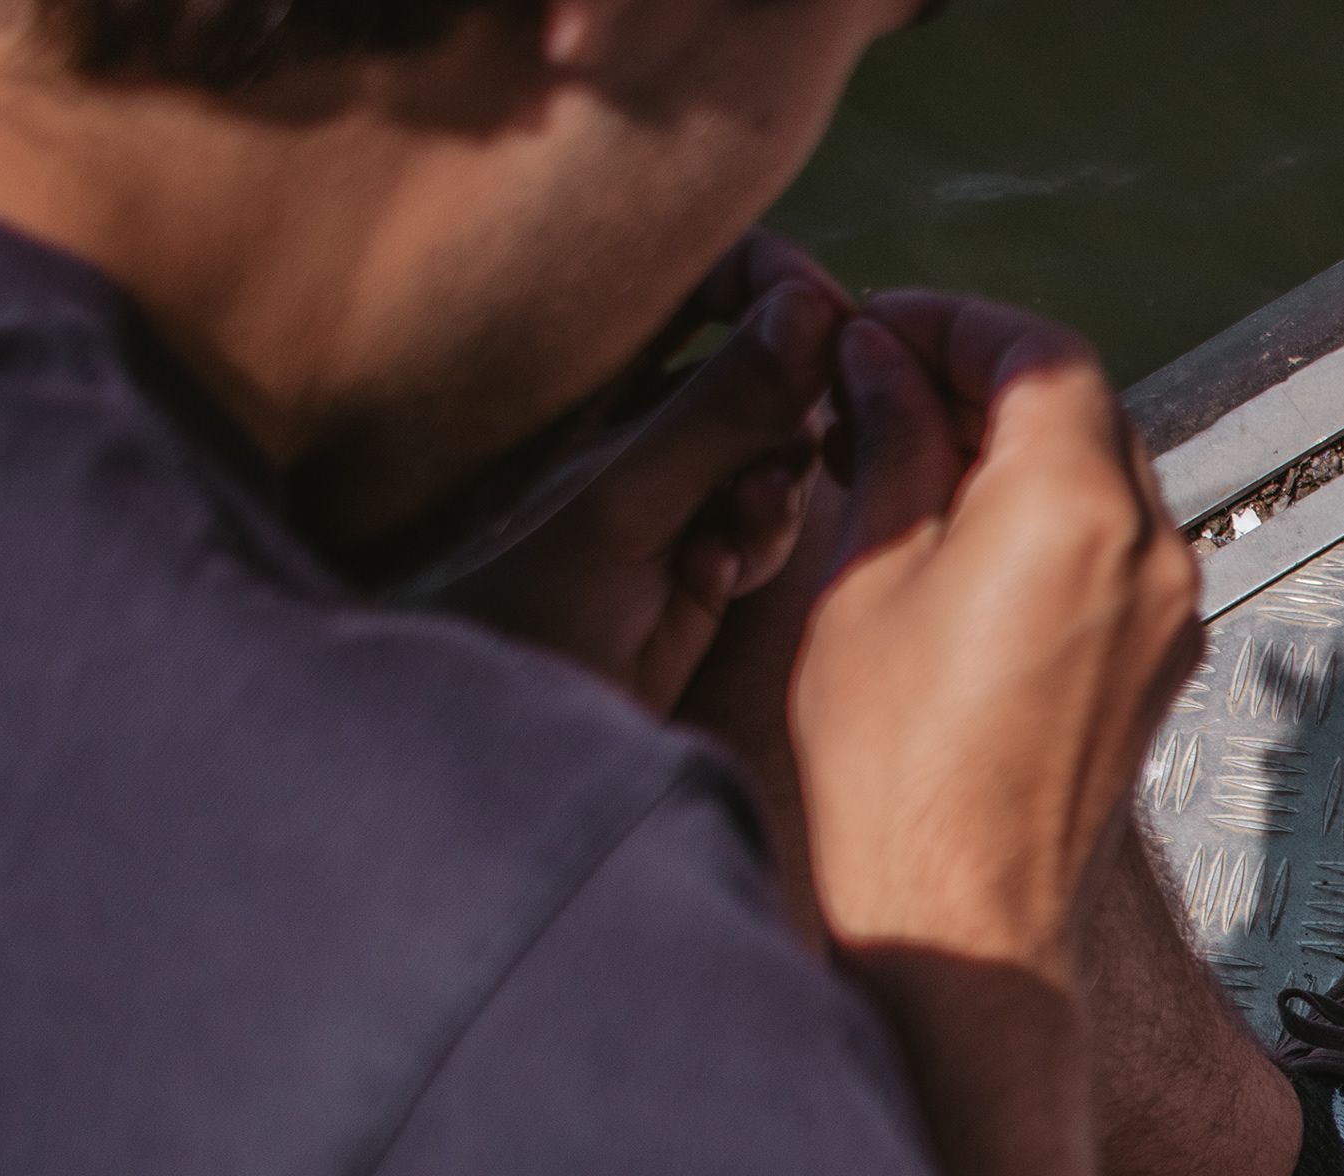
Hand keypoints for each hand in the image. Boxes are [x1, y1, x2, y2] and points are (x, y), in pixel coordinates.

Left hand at [446, 243, 847, 715]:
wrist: (516, 732)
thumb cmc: (531, 605)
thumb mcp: (628, 495)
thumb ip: (722, 404)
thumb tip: (815, 309)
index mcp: (589, 369)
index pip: (698, 277)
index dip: (766, 284)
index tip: (826, 317)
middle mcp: (635, 415)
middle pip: (756, 358)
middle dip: (789, 397)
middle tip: (800, 434)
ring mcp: (675, 487)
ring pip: (775, 444)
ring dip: (776, 477)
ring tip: (741, 521)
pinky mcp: (706, 557)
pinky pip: (768, 519)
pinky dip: (759, 537)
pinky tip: (716, 572)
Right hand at [789, 295, 1203, 975]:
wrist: (963, 924)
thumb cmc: (895, 775)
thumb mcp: (862, 574)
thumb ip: (888, 442)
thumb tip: (880, 360)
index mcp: (1077, 506)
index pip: (1037, 349)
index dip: (949, 322)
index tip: (875, 330)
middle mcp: (1152, 549)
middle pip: (1079, 403)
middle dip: (978, 377)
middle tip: (876, 385)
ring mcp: (1169, 611)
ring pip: (1101, 472)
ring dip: (1010, 446)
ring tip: (903, 463)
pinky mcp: (1160, 663)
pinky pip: (1113, 547)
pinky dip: (1043, 515)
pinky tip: (953, 538)